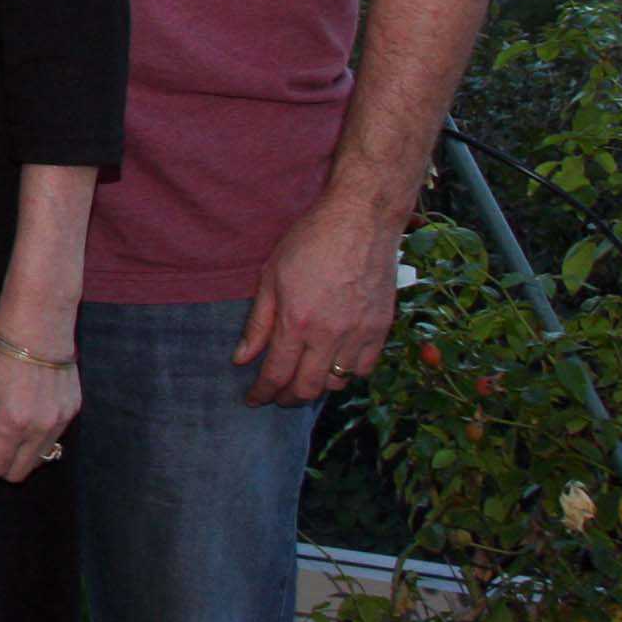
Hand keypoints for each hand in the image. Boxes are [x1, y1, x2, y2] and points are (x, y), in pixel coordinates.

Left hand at [0, 335, 79, 481]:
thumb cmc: (1, 348)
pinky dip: (36, 438)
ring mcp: (61, 421)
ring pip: (38, 459)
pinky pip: (53, 440)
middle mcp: (41, 428)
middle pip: (19, 472)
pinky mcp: (72, 410)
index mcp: (13, 422)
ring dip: (18, 454)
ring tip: (4, 429)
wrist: (39, 319)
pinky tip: (24, 416)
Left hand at [238, 199, 402, 406]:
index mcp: (296, 322)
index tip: (254, 400)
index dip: (262, 393)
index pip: (276, 374)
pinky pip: (364, 368)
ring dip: (317, 387)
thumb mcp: (271, 276)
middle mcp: (328, 335)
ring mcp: (358, 334)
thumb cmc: (310, 241)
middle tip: (277, 396)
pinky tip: (334, 364)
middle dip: (287, 399)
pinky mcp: (381, 329)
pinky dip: (347, 373)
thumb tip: (241, 359)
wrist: (361, 221)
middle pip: (307, 388)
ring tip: (304, 379)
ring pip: (337, 383)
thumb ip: (258, 323)